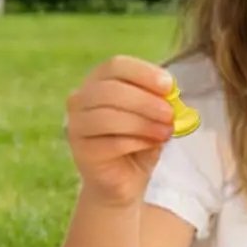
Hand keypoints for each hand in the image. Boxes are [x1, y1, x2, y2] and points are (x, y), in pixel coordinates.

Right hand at [64, 56, 176, 208]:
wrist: (125, 180)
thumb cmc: (139, 141)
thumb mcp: (153, 117)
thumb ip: (158, 102)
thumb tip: (170, 94)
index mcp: (99, 81)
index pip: (116, 65)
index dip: (143, 73)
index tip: (169, 86)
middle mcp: (80, 99)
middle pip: (110, 90)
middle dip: (145, 101)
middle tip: (170, 113)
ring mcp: (76, 126)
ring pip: (107, 117)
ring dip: (142, 123)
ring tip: (166, 131)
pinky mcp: (81, 152)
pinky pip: (109, 143)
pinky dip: (136, 142)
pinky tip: (151, 144)